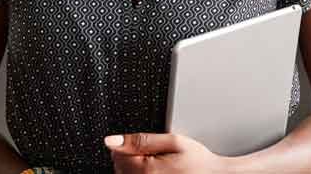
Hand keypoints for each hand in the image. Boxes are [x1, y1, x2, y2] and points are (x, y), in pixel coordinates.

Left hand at [104, 133, 230, 173]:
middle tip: (158, 155)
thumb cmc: (199, 161)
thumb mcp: (173, 141)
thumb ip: (140, 140)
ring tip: (160, 165)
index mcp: (145, 170)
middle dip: (133, 157)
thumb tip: (111, 140)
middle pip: (119, 166)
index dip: (131, 145)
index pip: (116, 154)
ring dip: (137, 168)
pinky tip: (158, 173)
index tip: (148, 145)